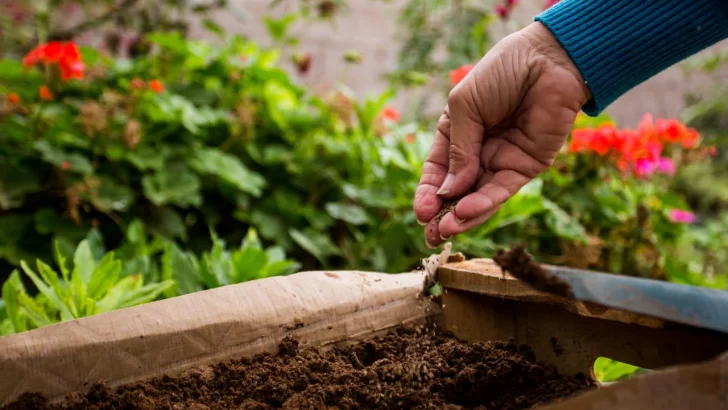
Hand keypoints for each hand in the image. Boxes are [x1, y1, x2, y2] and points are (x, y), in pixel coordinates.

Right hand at [413, 22, 591, 247]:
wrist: (547, 61)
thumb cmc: (500, 74)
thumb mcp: (465, 107)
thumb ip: (458, 149)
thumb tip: (448, 191)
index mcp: (456, 133)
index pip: (437, 170)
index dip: (428, 192)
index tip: (420, 213)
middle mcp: (478, 151)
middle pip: (456, 191)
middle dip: (442, 214)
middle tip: (430, 235)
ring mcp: (502, 161)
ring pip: (478, 196)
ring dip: (462, 215)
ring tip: (446, 229)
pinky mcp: (527, 167)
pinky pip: (502, 190)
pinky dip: (484, 203)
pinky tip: (466, 211)